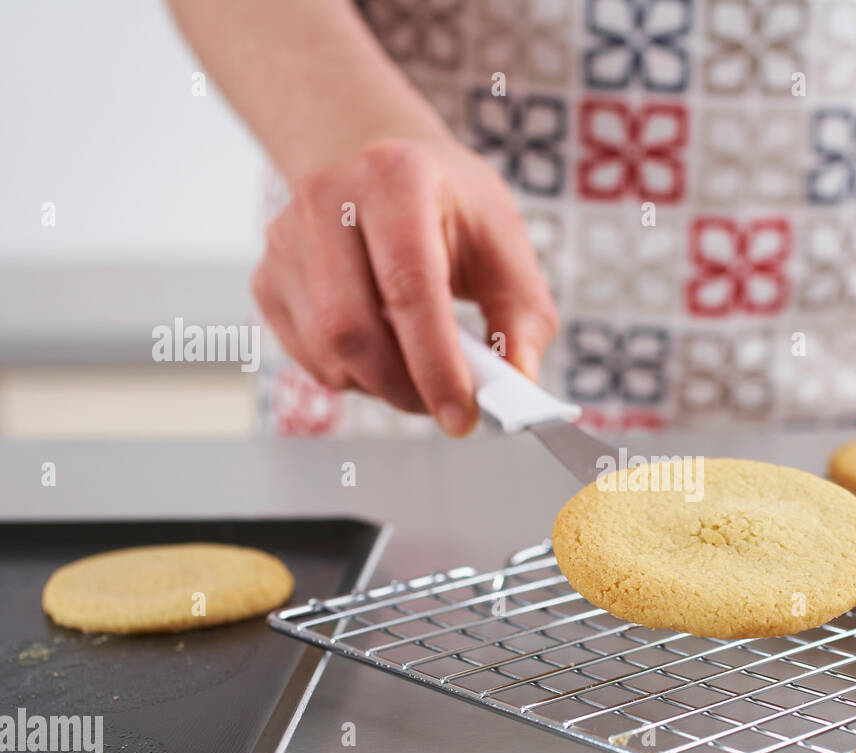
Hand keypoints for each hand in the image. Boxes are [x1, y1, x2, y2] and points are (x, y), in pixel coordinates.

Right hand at [252, 138, 558, 435]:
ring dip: (381, 386)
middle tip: (445, 407)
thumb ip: (523, 318)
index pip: (409, 285)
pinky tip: (384, 353)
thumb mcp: (506, 246)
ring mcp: (286, 237)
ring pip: (326, 351)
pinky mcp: (266, 276)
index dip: (437, 362)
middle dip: (404, 387)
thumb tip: (516, 382)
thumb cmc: (450, 208)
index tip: (462, 415)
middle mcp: (328, 198)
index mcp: (397, 178)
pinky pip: (309, 357)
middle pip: (351, 327)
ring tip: (421, 372)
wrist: (384, 169)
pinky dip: (354, 377)